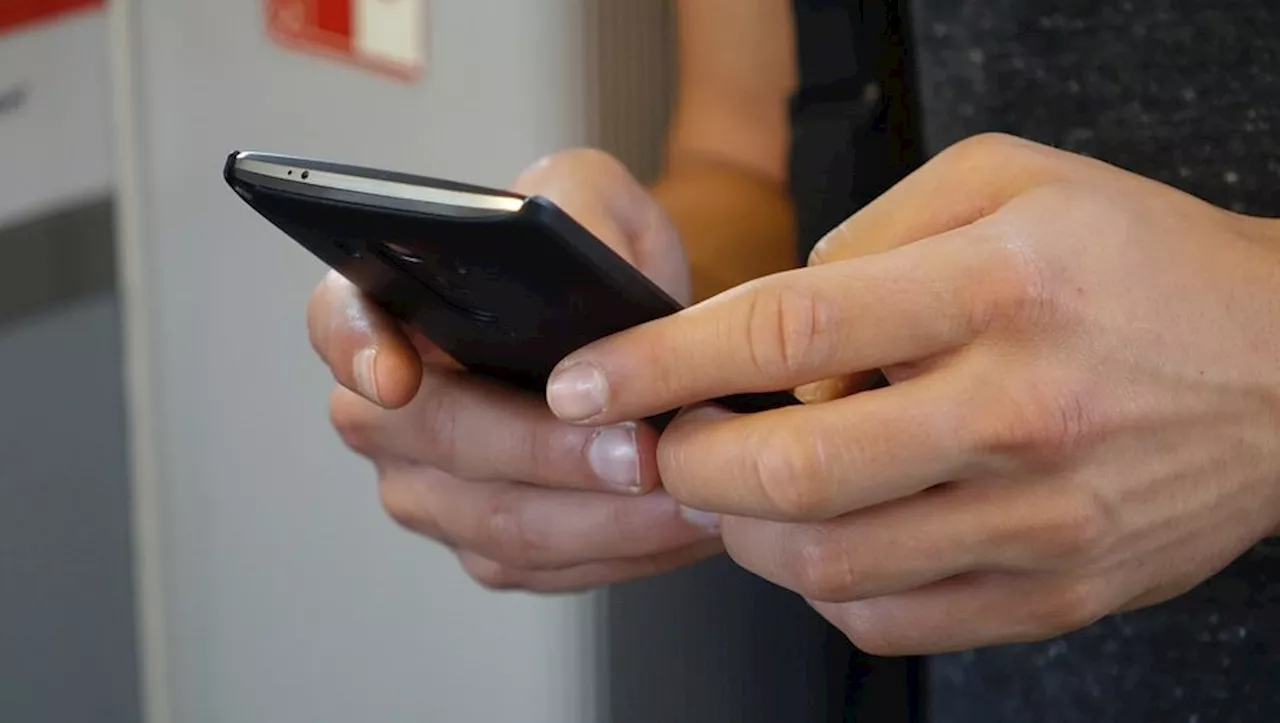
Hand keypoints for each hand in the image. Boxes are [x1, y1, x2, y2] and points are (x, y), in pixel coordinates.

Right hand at [311, 149, 720, 591]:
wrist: (635, 331)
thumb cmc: (593, 257)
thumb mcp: (593, 196)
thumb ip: (577, 205)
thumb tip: (581, 259)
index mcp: (388, 307)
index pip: (340, 325)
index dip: (358, 353)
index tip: (396, 377)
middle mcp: (390, 409)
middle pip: (439, 442)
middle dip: (545, 453)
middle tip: (640, 450)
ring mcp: (431, 488)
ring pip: (499, 524)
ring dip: (603, 518)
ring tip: (689, 493)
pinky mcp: (487, 545)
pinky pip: (545, 568)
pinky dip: (623, 552)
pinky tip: (681, 525)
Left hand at [543, 134, 1279, 650]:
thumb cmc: (1143, 269)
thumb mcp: (1012, 182)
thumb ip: (875, 235)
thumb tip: (777, 318)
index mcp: (999, 288)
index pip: (786, 330)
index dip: (661, 361)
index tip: (591, 380)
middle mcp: (1018, 411)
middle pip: (793, 471)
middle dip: (686, 464)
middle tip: (659, 442)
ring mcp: (1039, 517)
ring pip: (828, 564)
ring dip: (740, 531)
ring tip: (732, 485)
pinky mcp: (1054, 590)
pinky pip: (890, 619)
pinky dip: (818, 586)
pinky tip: (818, 535)